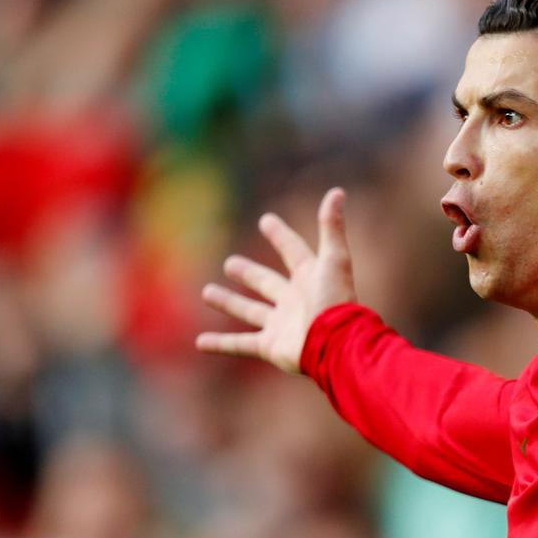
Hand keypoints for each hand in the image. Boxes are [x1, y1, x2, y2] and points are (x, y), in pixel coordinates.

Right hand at [196, 188, 355, 372]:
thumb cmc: (335, 301)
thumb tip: (337, 191)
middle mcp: (294, 301)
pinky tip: (200, 342)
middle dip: (248, 273)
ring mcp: (281, 325)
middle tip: (230, 263)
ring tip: (207, 292)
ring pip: (250, 311)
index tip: (266, 220)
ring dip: (229, 303)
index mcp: (309, 278)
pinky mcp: (271, 346)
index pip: (293, 251)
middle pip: (267, 283)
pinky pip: (240, 344)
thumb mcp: (334, 259)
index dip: (280, 236)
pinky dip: (220, 344)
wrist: (335, 344)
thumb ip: (331, 226)